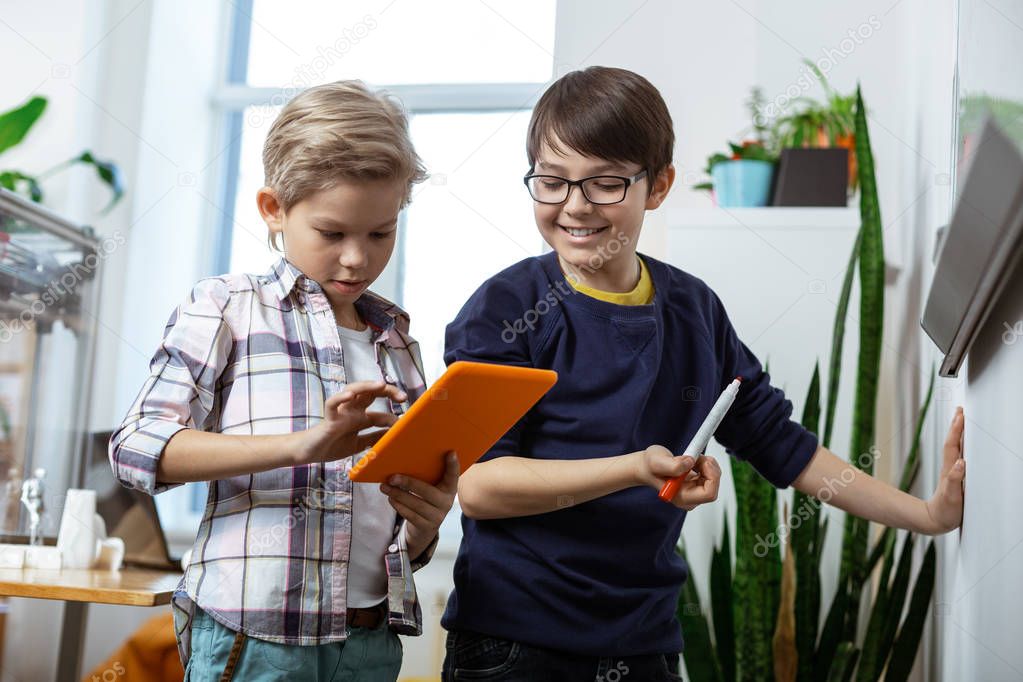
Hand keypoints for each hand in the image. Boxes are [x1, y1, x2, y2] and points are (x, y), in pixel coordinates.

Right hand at [291, 380, 405, 464]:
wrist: (309, 453)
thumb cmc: (332, 446)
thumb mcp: (358, 445)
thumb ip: (373, 439)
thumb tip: (392, 436)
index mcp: (360, 418)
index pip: (381, 412)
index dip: (394, 416)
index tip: (407, 422)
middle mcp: (352, 411)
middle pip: (371, 393)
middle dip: (387, 391)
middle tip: (402, 396)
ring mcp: (341, 412)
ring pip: (354, 391)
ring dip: (367, 386)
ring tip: (380, 385)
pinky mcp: (328, 418)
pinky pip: (332, 404)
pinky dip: (340, 398)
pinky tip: (350, 395)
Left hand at [380, 451, 459, 558]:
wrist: (425, 528)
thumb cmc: (425, 500)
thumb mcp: (430, 488)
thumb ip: (425, 477)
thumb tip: (404, 462)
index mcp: (449, 489)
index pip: (453, 476)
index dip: (453, 465)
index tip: (450, 452)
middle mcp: (446, 502)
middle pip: (427, 491)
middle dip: (408, 483)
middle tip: (392, 477)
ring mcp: (437, 516)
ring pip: (416, 504)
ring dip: (398, 494)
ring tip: (385, 487)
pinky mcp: (426, 526)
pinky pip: (410, 515)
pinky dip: (399, 506)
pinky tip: (391, 498)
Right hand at [635, 445, 721, 510]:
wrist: (648, 467)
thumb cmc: (650, 467)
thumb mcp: (657, 462)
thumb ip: (673, 465)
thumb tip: (690, 463)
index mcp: (682, 498)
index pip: (709, 493)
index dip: (711, 476)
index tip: (702, 461)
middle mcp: (690, 499)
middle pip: (714, 486)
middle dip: (709, 467)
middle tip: (696, 456)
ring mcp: (695, 492)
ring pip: (714, 479)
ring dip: (707, 464)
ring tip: (691, 458)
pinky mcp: (698, 485)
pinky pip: (712, 475)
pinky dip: (706, 464)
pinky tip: (694, 461)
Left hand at [923, 406, 965, 533]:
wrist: (935, 520)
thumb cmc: (945, 510)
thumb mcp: (951, 496)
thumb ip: (955, 480)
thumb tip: (961, 462)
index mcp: (950, 469)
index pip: (953, 445)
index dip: (956, 430)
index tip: (961, 415)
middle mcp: (951, 467)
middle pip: (954, 442)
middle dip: (957, 425)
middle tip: (960, 410)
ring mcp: (953, 471)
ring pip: (956, 448)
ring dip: (959, 433)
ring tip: (962, 419)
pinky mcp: (956, 477)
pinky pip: (960, 456)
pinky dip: (963, 446)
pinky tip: (966, 443)